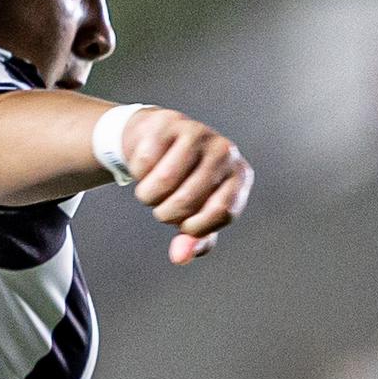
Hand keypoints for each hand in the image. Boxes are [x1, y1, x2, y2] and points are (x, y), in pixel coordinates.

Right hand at [107, 106, 252, 265]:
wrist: (159, 141)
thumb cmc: (184, 182)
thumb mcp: (196, 214)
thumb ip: (194, 240)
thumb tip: (180, 256)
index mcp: (239, 176)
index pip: (222, 212)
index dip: (196, 227)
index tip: (186, 225)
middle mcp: (225, 151)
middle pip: (187, 200)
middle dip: (166, 213)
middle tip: (164, 206)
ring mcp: (198, 133)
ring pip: (164, 181)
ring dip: (148, 196)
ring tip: (153, 190)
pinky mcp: (169, 122)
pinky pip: (144, 163)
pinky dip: (138, 173)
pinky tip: (146, 167)